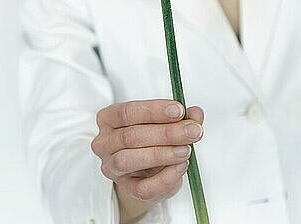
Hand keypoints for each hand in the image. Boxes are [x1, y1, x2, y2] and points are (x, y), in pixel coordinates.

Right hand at [91, 99, 203, 223]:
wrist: (144, 173)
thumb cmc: (149, 141)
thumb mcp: (163, 123)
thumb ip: (180, 117)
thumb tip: (195, 113)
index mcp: (109, 118)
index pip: (128, 111)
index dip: (154, 111)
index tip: (178, 111)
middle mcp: (105, 142)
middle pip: (132, 135)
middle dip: (166, 133)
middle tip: (192, 131)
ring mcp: (112, 167)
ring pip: (130, 160)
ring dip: (163, 154)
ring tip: (185, 150)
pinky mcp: (125, 189)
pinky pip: (142, 188)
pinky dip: (165, 178)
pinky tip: (179, 167)